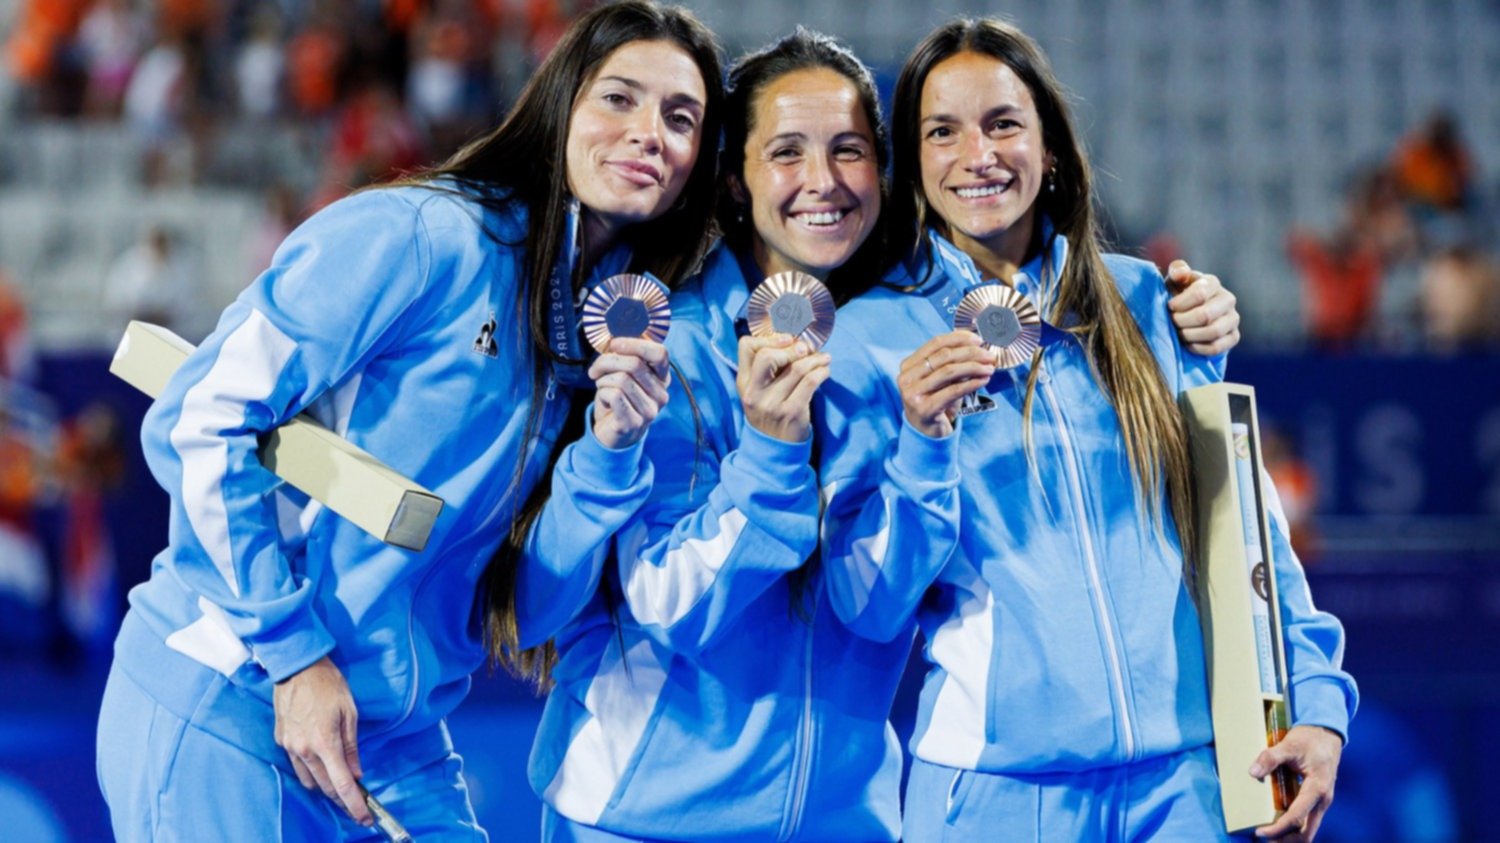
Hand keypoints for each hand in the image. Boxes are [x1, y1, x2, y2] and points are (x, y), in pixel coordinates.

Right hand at [272, 656, 371, 825]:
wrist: (296, 667)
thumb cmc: (328, 685)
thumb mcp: (350, 713)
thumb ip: (352, 746)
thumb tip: (356, 772)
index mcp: (325, 743)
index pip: (342, 784)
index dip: (354, 805)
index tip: (364, 818)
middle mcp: (304, 750)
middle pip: (324, 787)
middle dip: (342, 799)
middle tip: (357, 805)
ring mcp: (289, 746)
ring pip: (309, 780)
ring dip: (325, 785)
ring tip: (340, 783)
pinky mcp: (281, 740)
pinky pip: (297, 764)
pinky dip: (311, 770)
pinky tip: (321, 764)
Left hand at [590, 337, 670, 448]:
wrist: (612, 434)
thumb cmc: (617, 400)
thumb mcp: (624, 375)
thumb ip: (624, 358)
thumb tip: (613, 340)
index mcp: (662, 379)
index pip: (660, 353)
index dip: (635, 344)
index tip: (614, 345)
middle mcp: (661, 395)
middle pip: (634, 363)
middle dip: (607, 362)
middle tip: (595, 369)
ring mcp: (650, 410)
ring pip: (621, 379)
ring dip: (603, 380)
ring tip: (602, 387)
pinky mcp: (634, 422)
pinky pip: (614, 395)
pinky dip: (602, 393)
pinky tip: (605, 400)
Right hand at [736, 334, 830, 442]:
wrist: (776, 449)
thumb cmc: (771, 412)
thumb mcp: (759, 392)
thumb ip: (767, 368)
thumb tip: (794, 339)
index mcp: (743, 383)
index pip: (747, 347)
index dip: (768, 338)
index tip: (786, 340)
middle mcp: (754, 393)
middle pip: (768, 356)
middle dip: (791, 348)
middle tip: (806, 349)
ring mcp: (772, 404)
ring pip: (797, 368)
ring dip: (815, 358)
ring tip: (823, 358)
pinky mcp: (792, 412)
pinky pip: (810, 382)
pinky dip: (822, 372)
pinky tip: (825, 371)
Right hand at [899, 332, 996, 437]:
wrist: (925, 431)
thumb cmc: (935, 401)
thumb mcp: (939, 379)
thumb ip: (950, 363)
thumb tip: (976, 347)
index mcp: (908, 365)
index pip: (935, 343)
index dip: (959, 338)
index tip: (978, 340)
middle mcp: (907, 378)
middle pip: (944, 356)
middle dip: (971, 353)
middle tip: (989, 356)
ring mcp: (913, 394)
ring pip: (949, 371)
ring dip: (974, 367)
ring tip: (989, 368)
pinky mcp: (924, 409)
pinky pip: (953, 391)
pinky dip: (971, 384)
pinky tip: (983, 381)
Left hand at [1166, 260, 1240, 355]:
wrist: (1190, 315)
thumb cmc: (1179, 295)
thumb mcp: (1174, 281)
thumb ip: (1177, 271)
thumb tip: (1181, 273)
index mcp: (1212, 283)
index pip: (1199, 294)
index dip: (1180, 304)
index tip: (1169, 307)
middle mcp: (1228, 299)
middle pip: (1204, 315)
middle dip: (1182, 321)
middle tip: (1172, 322)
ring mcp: (1233, 319)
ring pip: (1212, 332)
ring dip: (1189, 335)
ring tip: (1179, 333)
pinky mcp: (1234, 336)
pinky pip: (1216, 347)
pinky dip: (1198, 348)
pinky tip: (1188, 344)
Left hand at [1251, 725, 1344, 840]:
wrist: (1327, 733)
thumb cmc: (1310, 739)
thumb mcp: (1289, 745)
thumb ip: (1270, 758)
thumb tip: (1253, 772)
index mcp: (1317, 788)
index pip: (1297, 816)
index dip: (1278, 828)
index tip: (1260, 832)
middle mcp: (1323, 799)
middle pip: (1307, 831)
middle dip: (1286, 839)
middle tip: (1263, 837)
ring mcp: (1322, 801)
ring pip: (1309, 828)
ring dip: (1290, 835)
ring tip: (1269, 834)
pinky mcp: (1317, 799)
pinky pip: (1307, 819)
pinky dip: (1294, 826)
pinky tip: (1278, 823)